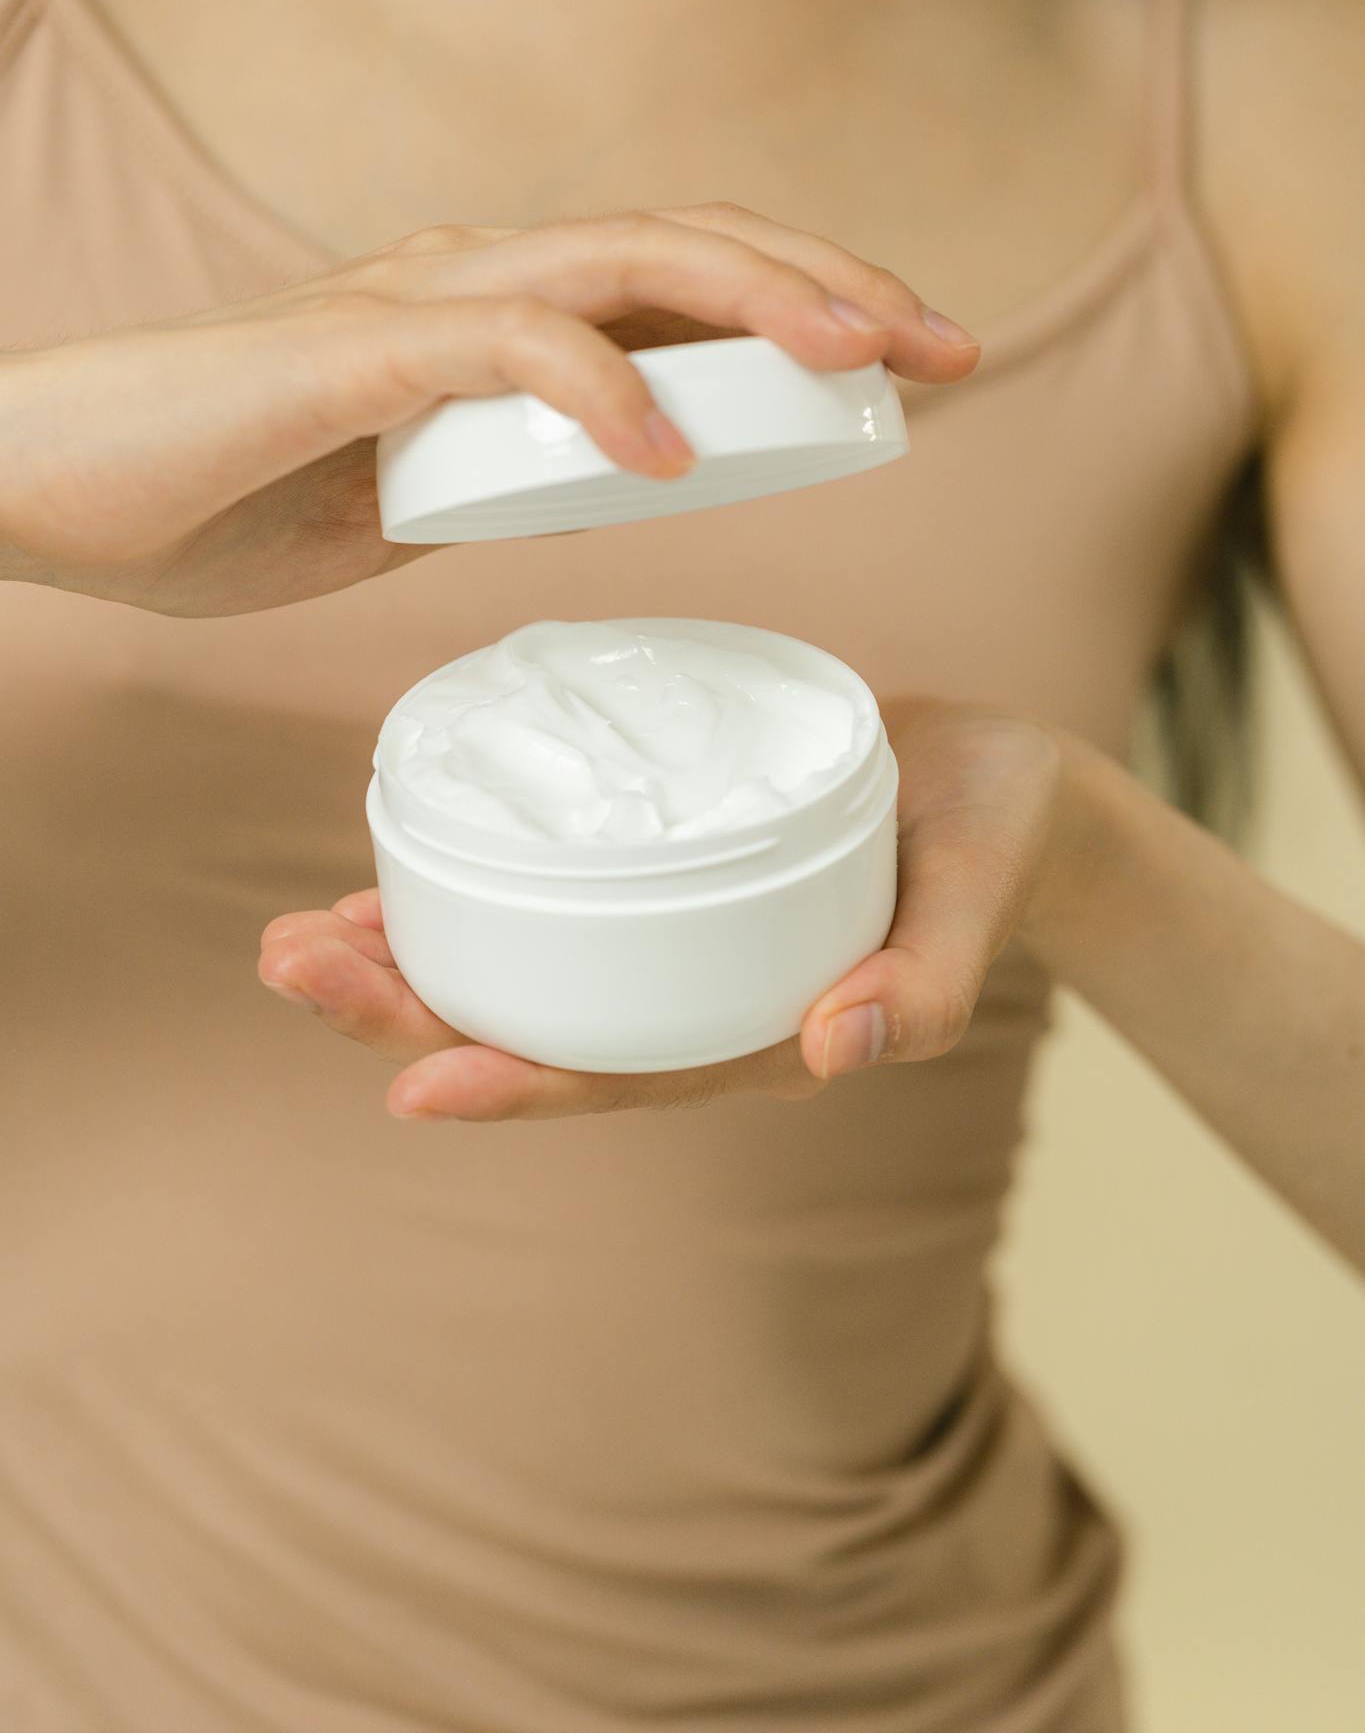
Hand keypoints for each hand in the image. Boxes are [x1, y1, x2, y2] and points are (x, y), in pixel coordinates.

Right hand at [0, 204, 975, 616]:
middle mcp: (480, 283)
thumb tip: (610, 479)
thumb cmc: (219, 494)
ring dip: (753, 302)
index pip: (692, 282)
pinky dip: (591, 388)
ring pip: (620, 260)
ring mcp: (418, 303)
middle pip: (693, 247)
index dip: (817, 304)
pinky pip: (498, 345)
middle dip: (835, 288)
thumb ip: (509, 470)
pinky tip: (666, 450)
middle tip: (952, 347)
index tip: (925, 366)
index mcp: (506, 319)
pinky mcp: (351, 349)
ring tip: (859, 361)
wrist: (56, 489)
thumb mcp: (414, 498)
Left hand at [258, 704, 1062, 1119]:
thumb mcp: (978, 900)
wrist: (1001, 792)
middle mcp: (691, 998)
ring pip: (521, 969)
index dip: (515, 1085)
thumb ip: (927, 984)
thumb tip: (839, 1047)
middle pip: (532, 1027)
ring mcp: (668, 940)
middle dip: (404, 1010)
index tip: (412, 1083)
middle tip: (291, 964)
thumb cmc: (995, 847)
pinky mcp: (658, 872)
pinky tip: (398, 865)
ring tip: (301, 936)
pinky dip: (468, 885)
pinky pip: (547, 896)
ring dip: (406, 957)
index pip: (618, 1075)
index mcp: (756, 1031)